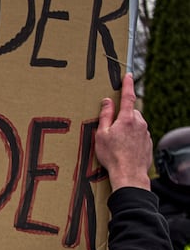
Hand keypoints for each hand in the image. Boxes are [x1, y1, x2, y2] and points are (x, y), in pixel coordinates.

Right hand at [94, 73, 151, 191]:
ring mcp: (145, 132)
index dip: (128, 85)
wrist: (129, 174)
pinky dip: (131, 138)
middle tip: (111, 130)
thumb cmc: (112, 156)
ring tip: (116, 144)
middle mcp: (139, 123)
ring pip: (135, 124)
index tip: (128, 76)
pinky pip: (138, 135)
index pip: (128, 96)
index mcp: (127, 119)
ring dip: (126, 128)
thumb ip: (105, 116)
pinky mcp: (148, 142)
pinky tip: (124, 149)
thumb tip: (107, 101)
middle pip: (131, 112)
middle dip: (122, 116)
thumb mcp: (102, 135)